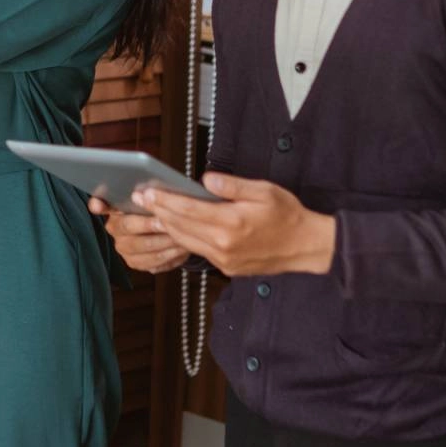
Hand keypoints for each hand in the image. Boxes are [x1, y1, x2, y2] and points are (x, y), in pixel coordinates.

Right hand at [90, 196, 190, 273]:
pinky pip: (152, 262)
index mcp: (114, 209)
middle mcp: (115, 229)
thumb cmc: (157, 211)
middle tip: (165, 221)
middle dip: (148, 225)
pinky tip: (180, 248)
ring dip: (163, 241)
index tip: (98, 205)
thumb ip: (148, 193)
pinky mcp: (136, 263)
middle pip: (127, 226)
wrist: (165, 233)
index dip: (98, 205)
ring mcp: (124, 248)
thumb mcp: (153, 198)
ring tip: (180, 235)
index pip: (100, 205)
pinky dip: (169, 255)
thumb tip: (149, 189)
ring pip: (143, 247)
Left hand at [140, 173, 336, 277]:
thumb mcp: (263, 191)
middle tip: (140, 199)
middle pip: (180, 226)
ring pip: (185, 241)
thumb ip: (232, 185)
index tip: (146, 192)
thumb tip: (205, 180)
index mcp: (231, 223)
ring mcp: (223, 259)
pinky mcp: (226, 267)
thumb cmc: (286, 215)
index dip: (163, 200)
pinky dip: (184, 237)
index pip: (187, 210)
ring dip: (167, 225)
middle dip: (158, 211)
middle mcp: (222, 244)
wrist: (305, 247)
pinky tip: (176, 226)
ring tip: (153, 210)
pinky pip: (198, 250)